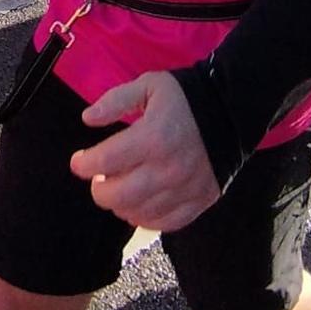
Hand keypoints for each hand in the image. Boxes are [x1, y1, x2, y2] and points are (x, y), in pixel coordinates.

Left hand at [68, 72, 219, 230]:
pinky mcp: (198, 203)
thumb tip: (87, 119)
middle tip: (99, 178)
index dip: (83, 164)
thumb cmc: (185, 98)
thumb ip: (115, 101)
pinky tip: (140, 202)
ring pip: (136, 214)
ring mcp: (184, 190)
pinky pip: (162, 224)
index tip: (78, 161)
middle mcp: (168, 169)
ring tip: (121, 186)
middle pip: (116, 196)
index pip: (104, 162)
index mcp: (153, 137)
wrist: (232, 111)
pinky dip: (145, 217)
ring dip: (120, 203)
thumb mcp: (149, 85)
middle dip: (98, 189)